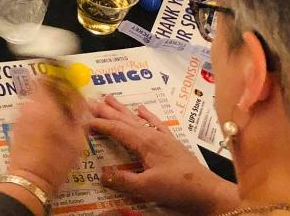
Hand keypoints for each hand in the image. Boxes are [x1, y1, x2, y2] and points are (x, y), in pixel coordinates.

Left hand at [1, 78, 88, 196]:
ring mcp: (20, 115)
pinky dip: (38, 114)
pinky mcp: (15, 125)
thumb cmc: (55, 162)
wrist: (30, 179)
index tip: (68, 85)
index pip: (49, 77)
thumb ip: (79, 114)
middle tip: (66, 104)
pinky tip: (47, 130)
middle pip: (41, 87)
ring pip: (34, 99)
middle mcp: (29, 106)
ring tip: (58, 120)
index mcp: (45, 105)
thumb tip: (80, 100)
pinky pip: (28, 111)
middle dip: (54, 92)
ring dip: (46, 104)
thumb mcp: (76, 139)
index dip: (60, 79)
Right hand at [89, 96, 238, 214]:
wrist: (207, 192)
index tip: (82, 119)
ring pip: (137, 119)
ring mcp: (162, 138)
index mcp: (144, 143)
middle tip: (89, 101)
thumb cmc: (178, 188)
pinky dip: (148, 116)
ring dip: (122, 109)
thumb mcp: (147, 188)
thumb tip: (101, 173)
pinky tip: (141, 108)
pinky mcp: (171, 143)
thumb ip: (123, 180)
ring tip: (109, 97)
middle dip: (106, 110)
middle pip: (124, 119)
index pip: (116, 129)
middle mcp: (152, 135)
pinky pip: (156, 124)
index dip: (98, 124)